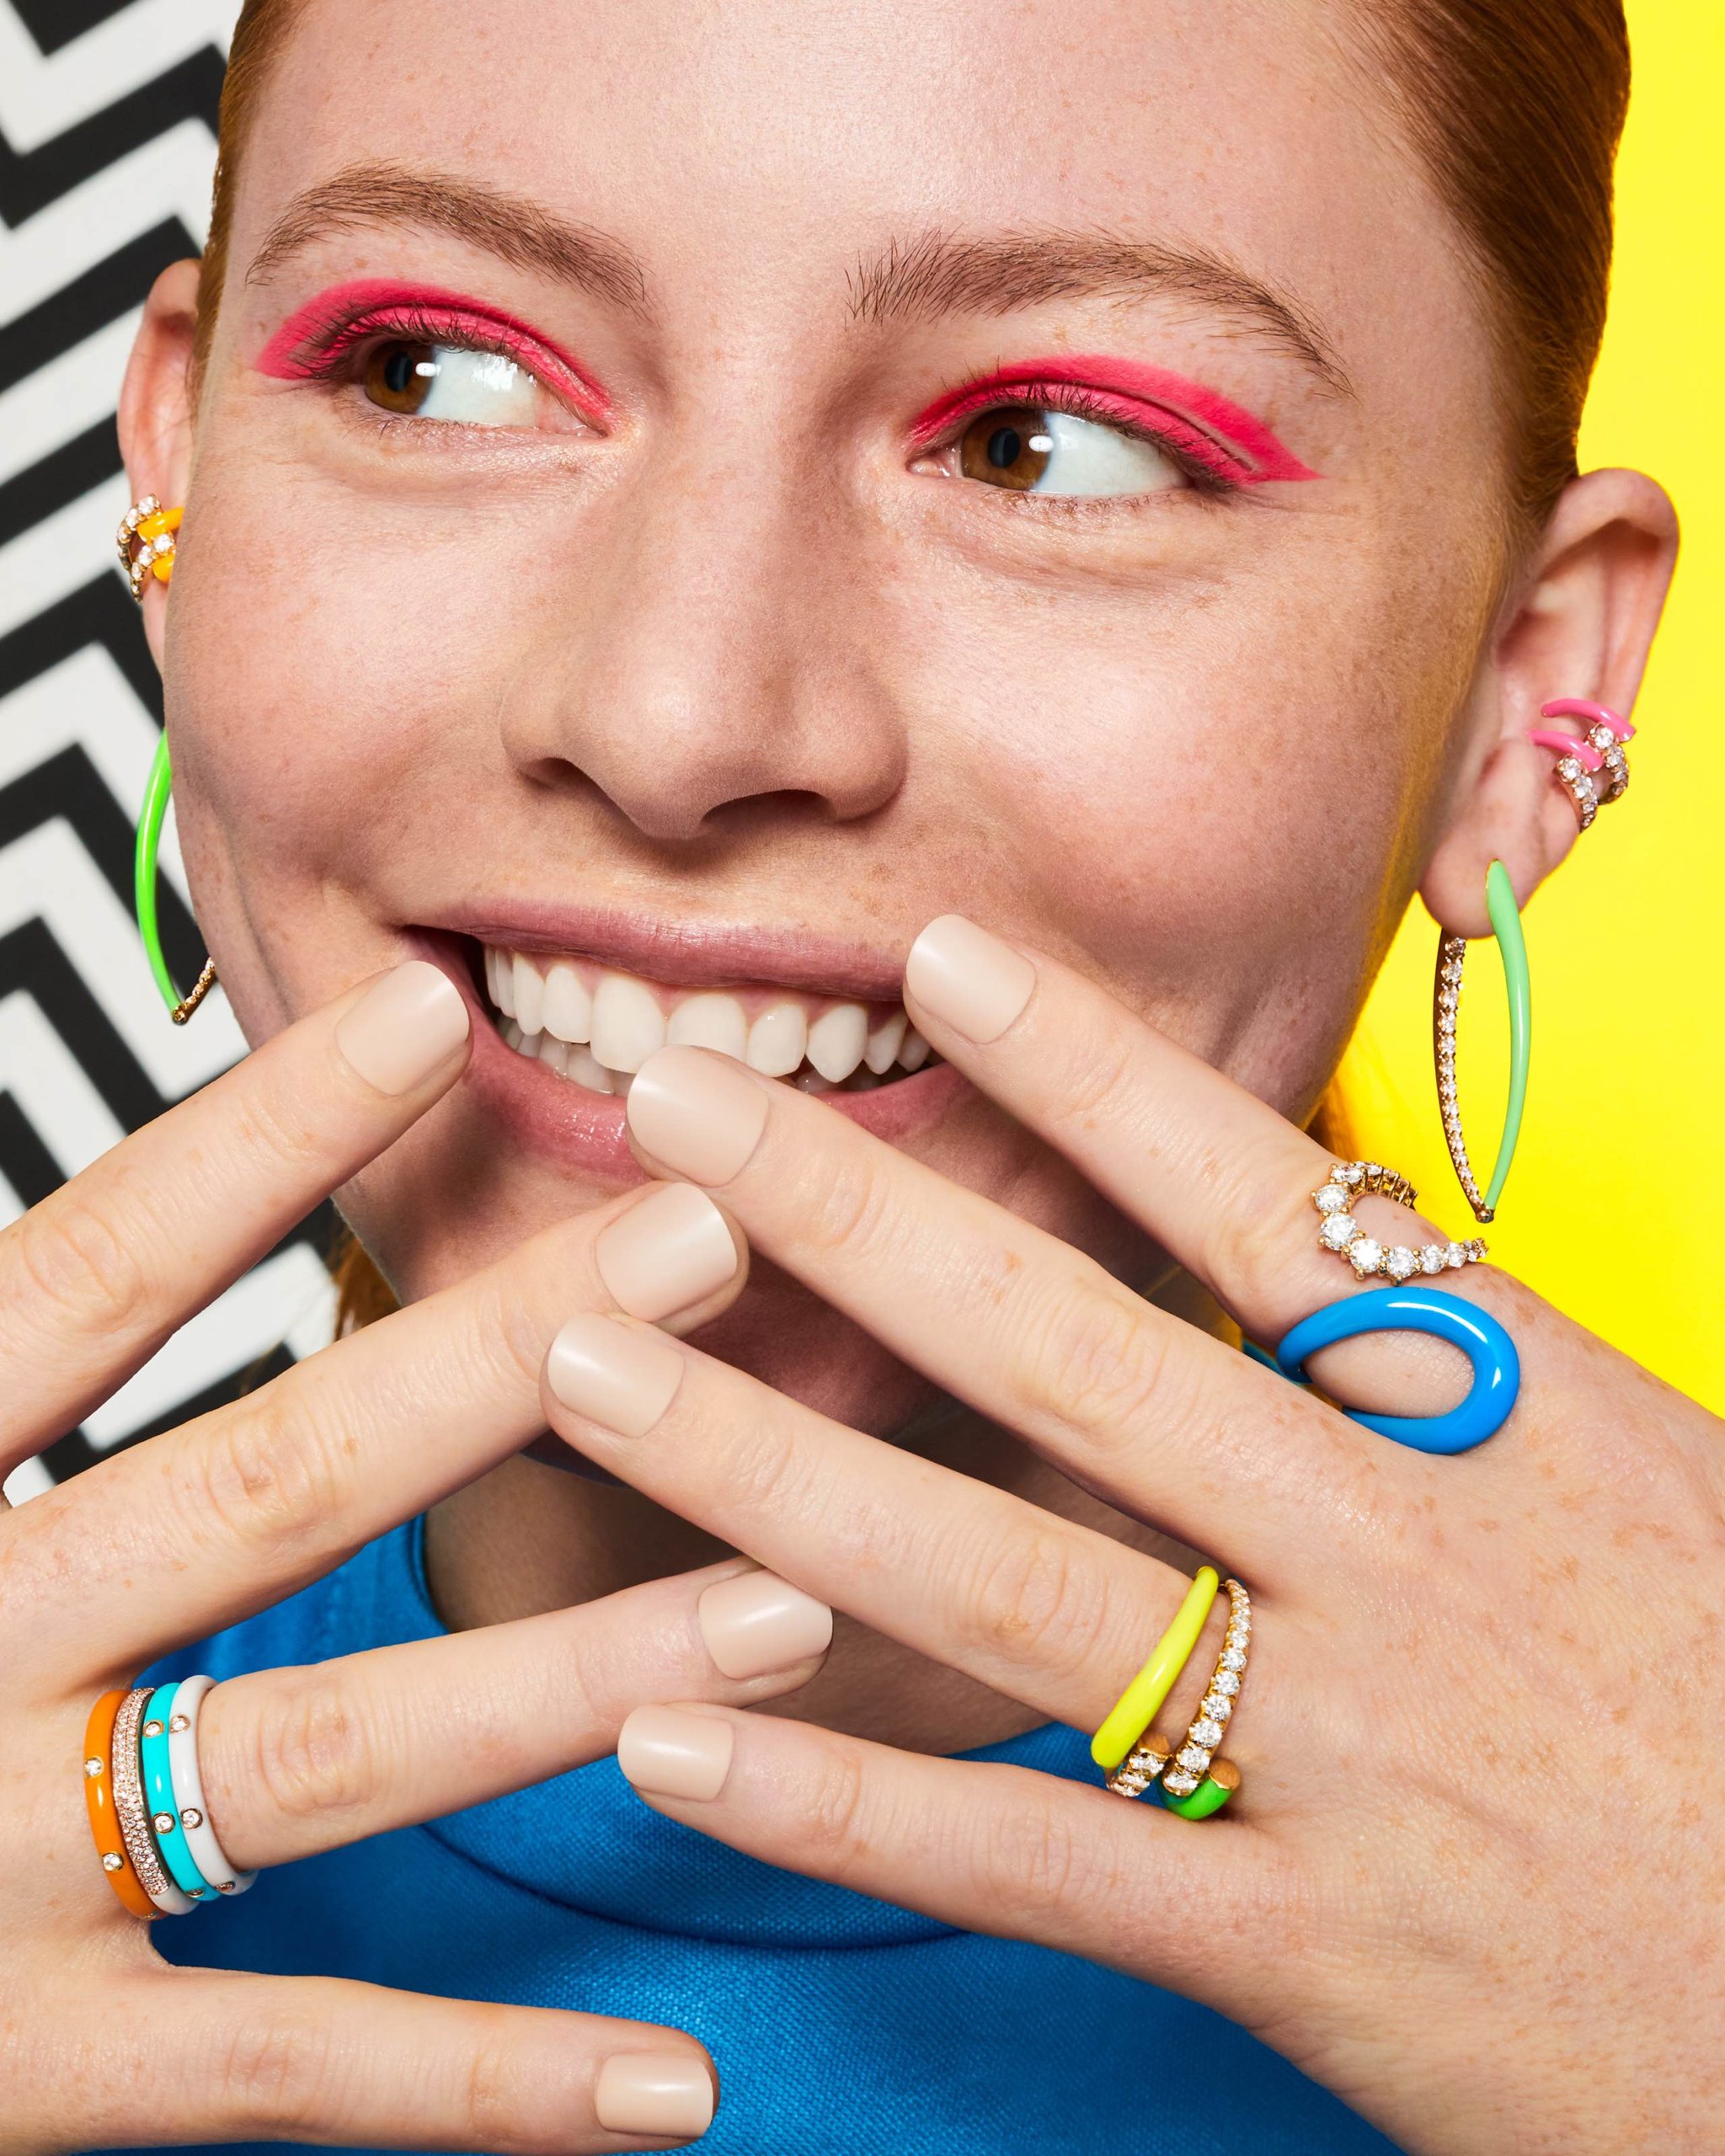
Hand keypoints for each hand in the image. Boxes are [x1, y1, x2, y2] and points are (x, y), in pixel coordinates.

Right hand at [0, 961, 827, 2154]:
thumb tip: (82, 1240)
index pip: (88, 1273)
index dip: (254, 1140)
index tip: (431, 1013)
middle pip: (265, 1478)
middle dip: (498, 1363)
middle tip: (707, 1248)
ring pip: (323, 1752)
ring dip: (568, 1681)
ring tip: (784, 1613)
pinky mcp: (24, 2074)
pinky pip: (285, 2067)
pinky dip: (482, 2083)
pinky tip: (675, 2083)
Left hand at [539, 917, 1724, 2155]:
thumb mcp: (1649, 1479)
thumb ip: (1465, 1366)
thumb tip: (1292, 1229)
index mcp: (1515, 1421)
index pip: (1266, 1207)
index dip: (1091, 1074)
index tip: (938, 962)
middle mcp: (1404, 1559)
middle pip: (1078, 1358)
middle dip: (856, 1220)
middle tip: (670, 1108)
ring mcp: (1348, 1756)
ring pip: (1008, 1587)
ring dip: (772, 1471)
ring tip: (593, 1369)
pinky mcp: (1306, 1951)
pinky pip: (1036, 1859)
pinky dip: (844, 1798)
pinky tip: (672, 1731)